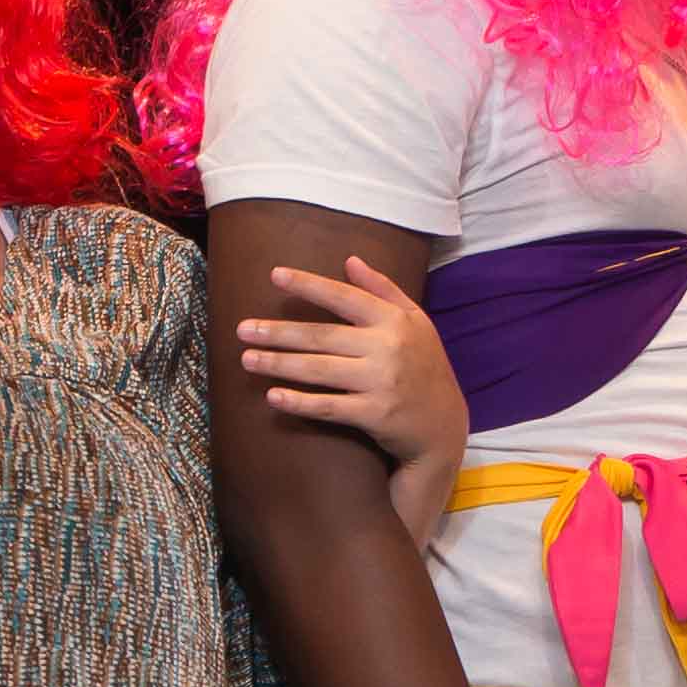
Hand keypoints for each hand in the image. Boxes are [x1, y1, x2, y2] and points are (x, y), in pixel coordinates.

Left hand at [236, 255, 468, 543]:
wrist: (444, 426)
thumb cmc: (425, 367)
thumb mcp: (416, 322)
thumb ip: (384, 289)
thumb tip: (350, 261)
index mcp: (395, 321)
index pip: (344, 297)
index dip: (308, 285)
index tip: (274, 275)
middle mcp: (388, 348)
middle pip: (322, 336)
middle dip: (279, 332)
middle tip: (243, 329)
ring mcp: (381, 383)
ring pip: (320, 370)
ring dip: (279, 364)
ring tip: (247, 359)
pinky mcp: (375, 416)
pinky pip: (330, 407)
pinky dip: (300, 403)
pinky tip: (273, 397)